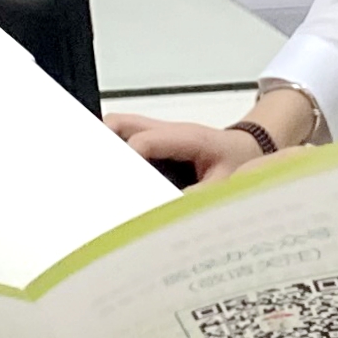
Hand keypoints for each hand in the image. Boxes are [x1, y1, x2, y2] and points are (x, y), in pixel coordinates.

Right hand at [104, 111, 270, 181]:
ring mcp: (160, 134)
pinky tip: (110, 174)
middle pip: (120, 124)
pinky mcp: (156, 143)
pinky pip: (126, 140)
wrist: (250, 148)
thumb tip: (167, 213)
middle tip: (88, 169)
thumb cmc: (240, 160)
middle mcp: (168, 131)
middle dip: (101, 143)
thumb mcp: (227, 183)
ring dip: (105, 146)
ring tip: (94, 174)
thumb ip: (199, 196)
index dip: (125, 160)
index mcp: (186, 136)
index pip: (143, 141)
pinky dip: (114, 151)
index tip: (113, 182)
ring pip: (119, 128)